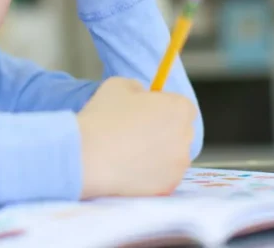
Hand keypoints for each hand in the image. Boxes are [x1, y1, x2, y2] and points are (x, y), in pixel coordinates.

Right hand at [76, 77, 196, 198]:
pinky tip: (129, 169)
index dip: (163, 108)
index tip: (146, 112)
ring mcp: (178, 165)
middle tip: (136, 132)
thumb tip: (142, 97)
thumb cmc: (103, 117)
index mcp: (179, 109)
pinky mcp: (167, 187)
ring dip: (158, 154)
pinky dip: (151, 174)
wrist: (88, 156)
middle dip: (164, 131)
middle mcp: (186, 137)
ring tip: (130, 154)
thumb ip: (138, 88)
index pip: (182, 106)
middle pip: (180, 132)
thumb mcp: (119, 85)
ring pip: (172, 156)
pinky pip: (163, 177)